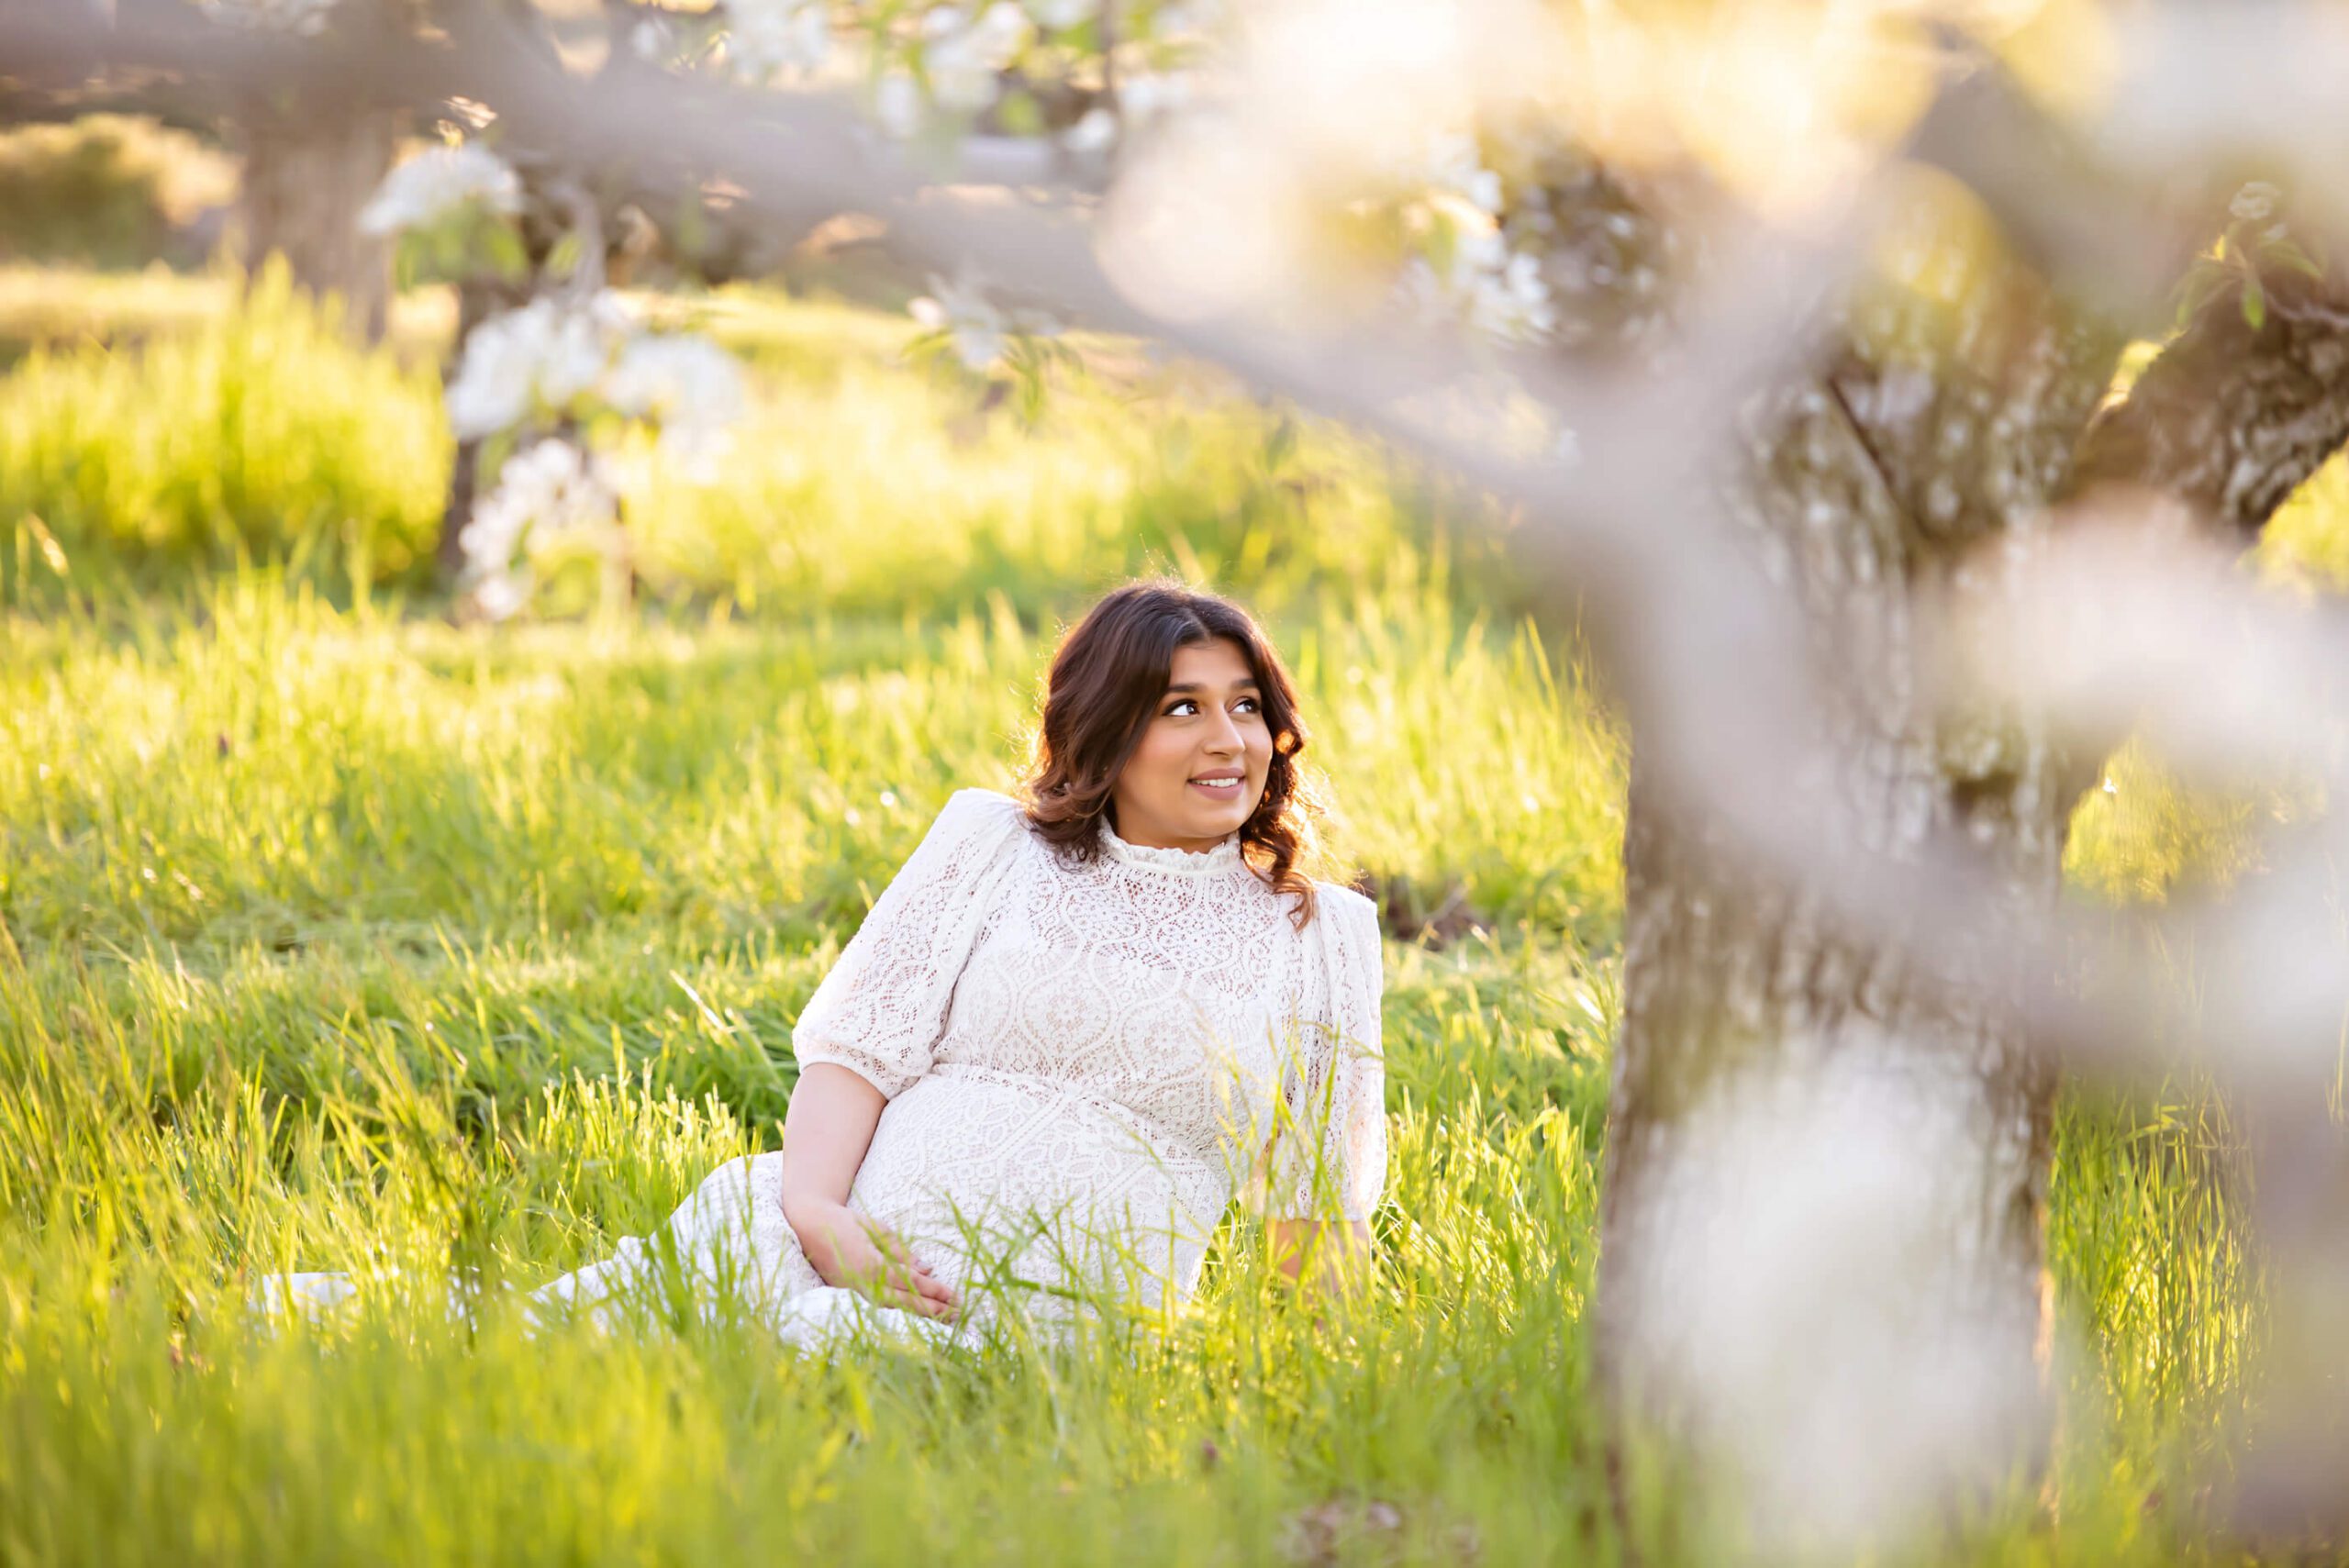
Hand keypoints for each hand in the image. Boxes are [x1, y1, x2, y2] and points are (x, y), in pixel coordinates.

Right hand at [786, 1199, 958, 1322]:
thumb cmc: (845, 1223)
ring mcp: (857, 1292)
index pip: (910, 1282)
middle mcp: (864, 1284)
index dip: (934, 1290)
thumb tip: (927, 1268)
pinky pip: (882, 1306)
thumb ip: (900, 1250)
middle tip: (959, 1315)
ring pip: (894, 1309)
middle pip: (905, 1303)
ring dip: (921, 1314)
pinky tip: (919, 1314)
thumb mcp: (876, 1228)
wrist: (809, 1227)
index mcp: (871, 1264)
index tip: (955, 1296)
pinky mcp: (852, 1295)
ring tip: (946, 1318)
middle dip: (933, 1310)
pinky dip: (903, 1312)